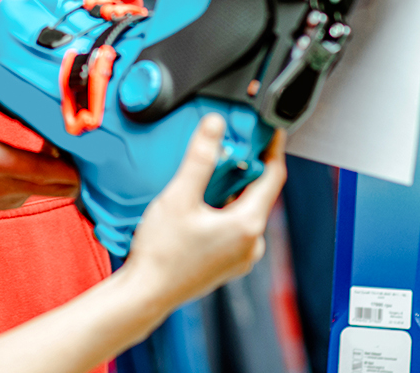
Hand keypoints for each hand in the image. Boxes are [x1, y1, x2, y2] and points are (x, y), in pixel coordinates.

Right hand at [0, 27, 81, 212]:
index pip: (55, 173)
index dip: (75, 154)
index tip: (78, 127)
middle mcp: (7, 187)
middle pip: (66, 185)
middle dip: (77, 159)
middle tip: (74, 126)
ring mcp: (9, 198)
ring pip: (54, 189)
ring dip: (62, 165)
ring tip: (58, 131)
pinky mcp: (7, 201)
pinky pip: (39, 190)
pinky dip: (47, 173)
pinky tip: (41, 146)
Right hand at [122, 116, 286, 308]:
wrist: (146, 293)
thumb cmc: (161, 253)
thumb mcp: (179, 196)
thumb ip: (201, 157)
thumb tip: (216, 125)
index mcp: (248, 226)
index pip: (273, 177)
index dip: (273, 149)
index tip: (271, 129)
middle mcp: (252, 244)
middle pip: (258, 193)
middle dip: (246, 167)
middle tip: (231, 143)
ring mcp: (241, 257)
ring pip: (245, 211)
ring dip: (233, 189)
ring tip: (211, 171)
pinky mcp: (227, 263)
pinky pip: (235, 227)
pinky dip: (224, 209)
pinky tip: (201, 202)